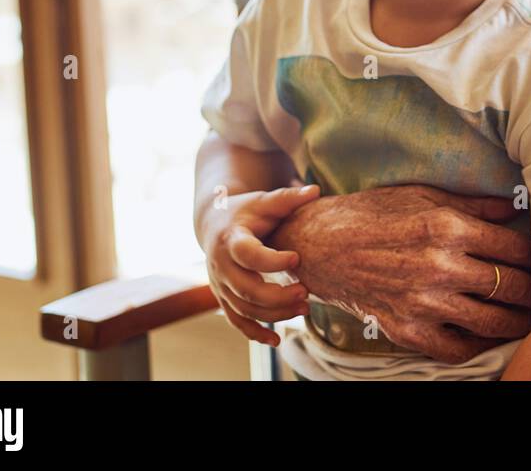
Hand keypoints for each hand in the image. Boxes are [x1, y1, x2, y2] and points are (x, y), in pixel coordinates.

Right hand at [198, 184, 321, 346]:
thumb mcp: (264, 201)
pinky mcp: (224, 297)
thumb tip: (316, 190)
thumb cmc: (247, 211)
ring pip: (244, 308)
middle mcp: (221, 265)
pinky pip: (236, 321)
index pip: (248, 254)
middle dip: (277, 296)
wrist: (215, 223)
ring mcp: (220, 285)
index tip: (297, 257)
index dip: (271, 260)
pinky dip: (254, 332)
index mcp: (231, 239)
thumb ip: (289, 198)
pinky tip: (276, 340)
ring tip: (304, 309)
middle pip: (246, 289)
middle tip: (306, 292)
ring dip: (273, 314)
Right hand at [267, 184, 530, 363]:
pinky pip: (456, 348)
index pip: (512, 246)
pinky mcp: (407, 329)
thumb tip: (512, 207)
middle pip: (510, 286)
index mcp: (446, 227)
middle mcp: (439, 266)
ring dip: (517, 322)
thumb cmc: (371, 213)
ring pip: (491, 321)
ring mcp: (423, 302)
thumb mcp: (422, 194)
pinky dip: (479, 346)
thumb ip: (472, 204)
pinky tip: (490, 337)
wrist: (320, 245)